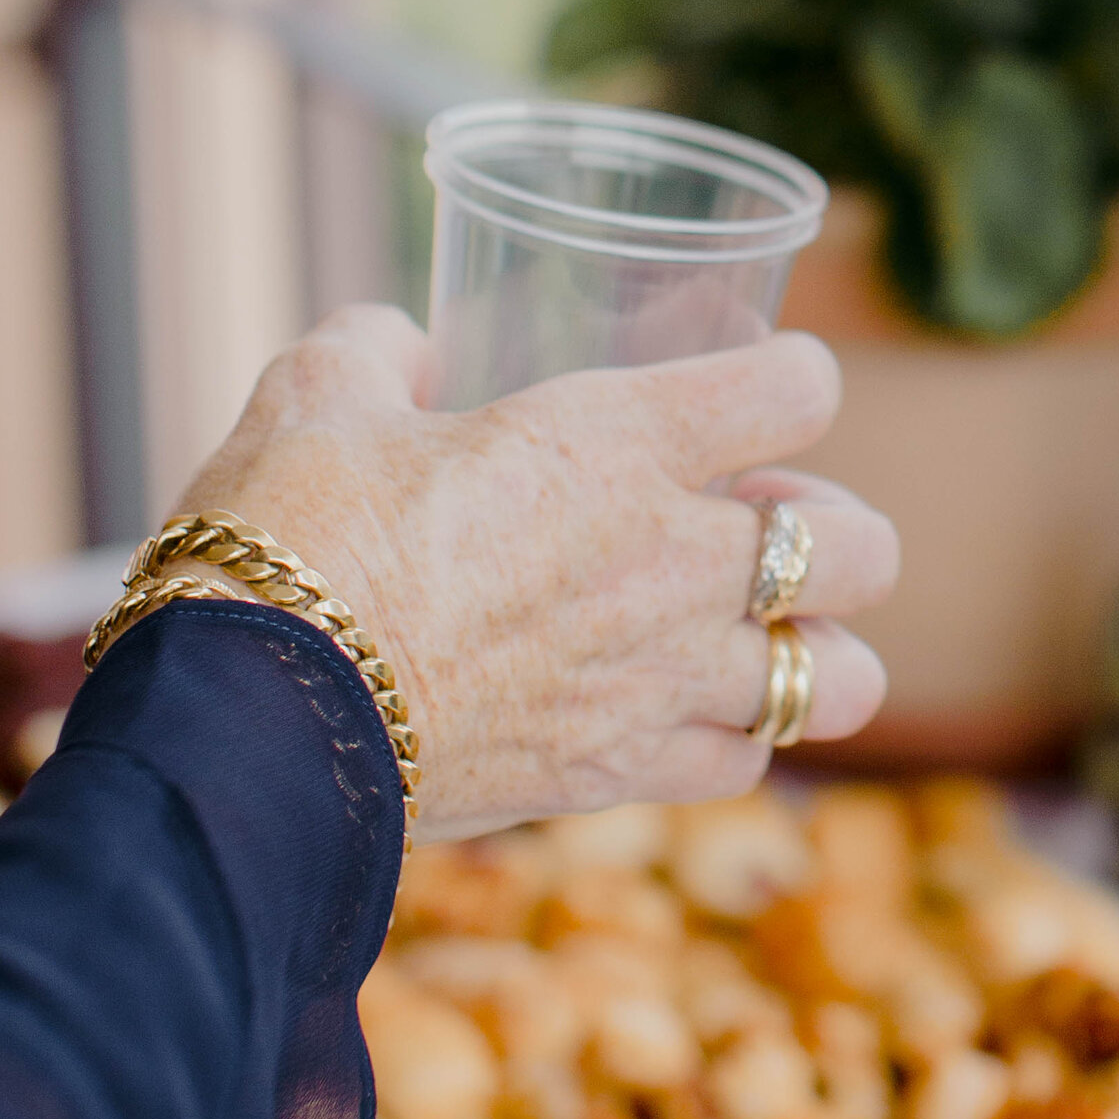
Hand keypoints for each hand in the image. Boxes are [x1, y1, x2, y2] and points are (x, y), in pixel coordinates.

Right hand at [171, 306, 896, 836]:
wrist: (252, 718)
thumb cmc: (286, 535)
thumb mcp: (318, 394)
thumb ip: (375, 352)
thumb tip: (399, 345)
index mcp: (622, 439)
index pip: (800, 388)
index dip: (790, 377)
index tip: (761, 388)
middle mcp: (674, 559)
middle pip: (867, 547)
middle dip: (839, 531)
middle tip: (761, 522)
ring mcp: (661, 678)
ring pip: (839, 681)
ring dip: (818, 651)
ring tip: (761, 633)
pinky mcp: (616, 772)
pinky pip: (743, 764)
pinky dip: (734, 740)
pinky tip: (685, 713)